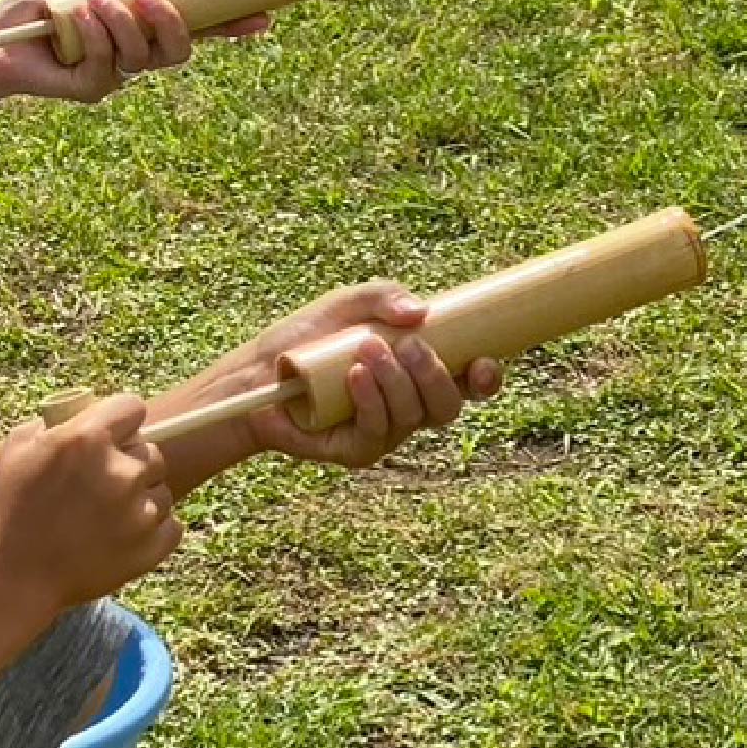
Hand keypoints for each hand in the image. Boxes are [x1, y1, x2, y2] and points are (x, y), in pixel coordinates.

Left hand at [0, 0, 267, 103]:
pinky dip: (95, 36)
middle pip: (179, 50)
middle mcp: (134, 55)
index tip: (263, 16)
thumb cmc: (33, 10)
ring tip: (97, 1)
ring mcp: (114, 76)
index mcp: (139, 27)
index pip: (195, 29)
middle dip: (174, 22)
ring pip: (145, 56)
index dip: (230, 27)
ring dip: (125, 23)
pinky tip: (78, 19)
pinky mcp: (89, 90)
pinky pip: (107, 65)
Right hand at [0, 395, 179, 609]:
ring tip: (108, 517)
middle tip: (105, 484)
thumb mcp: (18, 450)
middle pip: (152, 451)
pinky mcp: (151, 546)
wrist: (14, 576)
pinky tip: (122, 536)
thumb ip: (53, 424)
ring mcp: (139, 511)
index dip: (122, 421)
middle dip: (131, 463)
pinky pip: (170, 526)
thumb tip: (81, 416)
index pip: (132, 408)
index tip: (113, 435)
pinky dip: (153, 531)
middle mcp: (120, 471)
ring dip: (142, 498)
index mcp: (87, 439)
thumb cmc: (10, 510)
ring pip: (161, 490)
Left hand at [231, 282, 501, 470]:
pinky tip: (355, 377)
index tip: (484, 361)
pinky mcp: (358, 449)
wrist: (260, 371)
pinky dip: (371, 401)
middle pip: (447, 405)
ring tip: (366, 352)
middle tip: (407, 346)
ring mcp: (387, 431)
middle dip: (434, 375)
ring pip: (414, 417)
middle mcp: (410, 406)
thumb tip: (420, 313)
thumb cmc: (310, 337)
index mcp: (420, 373)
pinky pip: (378, 430)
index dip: (486, 379)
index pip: (468, 383)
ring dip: (396, 382)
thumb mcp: (349, 303)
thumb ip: (385, 297)